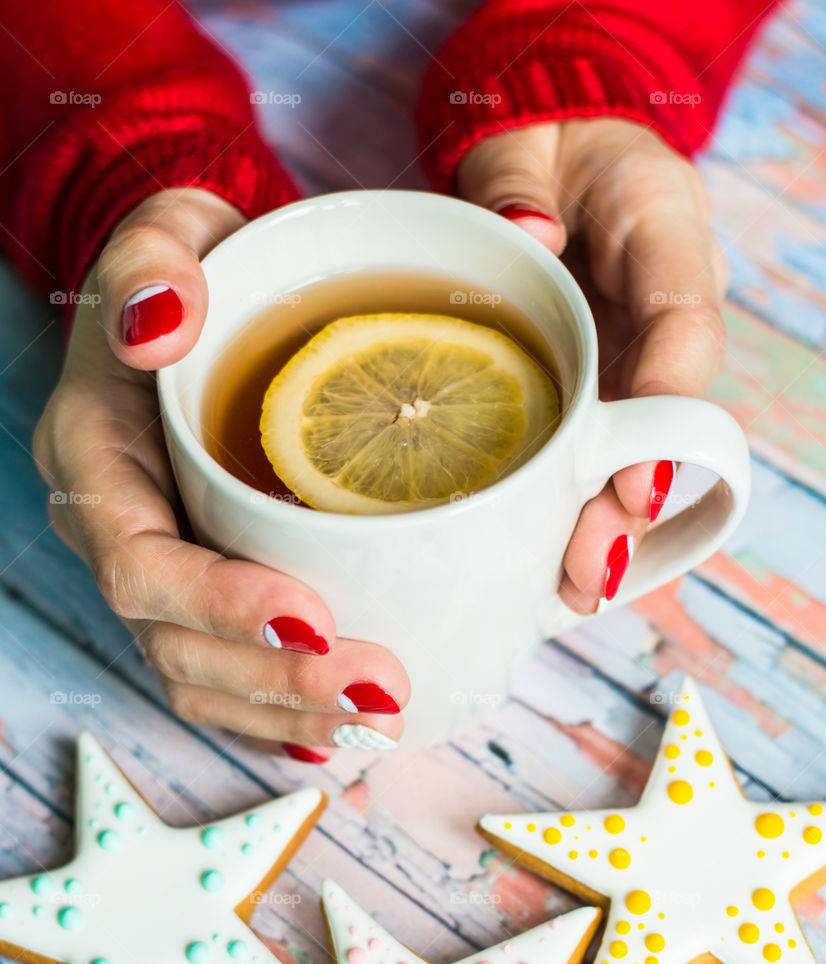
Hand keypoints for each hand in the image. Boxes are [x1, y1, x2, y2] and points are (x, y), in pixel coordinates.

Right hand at [33, 188, 407, 758]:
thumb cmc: (197, 270)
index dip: (219, 603)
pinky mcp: (199, 591)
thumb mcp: (171, 232)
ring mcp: (157, 567)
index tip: (314, 616)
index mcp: (94, 456)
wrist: (205, 302)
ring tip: (381, 723)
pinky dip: (279, 714)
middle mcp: (114, 528)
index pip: (138, 560)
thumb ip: (155, 262)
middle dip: (276, 681)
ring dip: (287, 715)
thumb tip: (161, 324)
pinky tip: (343, 732)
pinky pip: (224, 676)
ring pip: (200, 677)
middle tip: (381, 690)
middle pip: (174, 642)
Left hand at [458, 118, 727, 612]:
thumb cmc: (541, 149)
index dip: (665, 405)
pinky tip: (550, 565)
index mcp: (664, 229)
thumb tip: (526, 232)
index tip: (638, 482)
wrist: (548, 163)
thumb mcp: (525, 140)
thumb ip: (516, 180)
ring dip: (607, 524)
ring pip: (636, 447)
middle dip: (632, 500)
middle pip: (666, 415)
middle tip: (591, 565)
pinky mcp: (597, 389)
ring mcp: (633, 355)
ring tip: (573, 588)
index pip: (682, 322)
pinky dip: (577, 507)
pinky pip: (596, 451)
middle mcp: (663, 307)